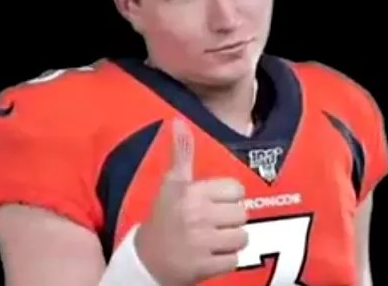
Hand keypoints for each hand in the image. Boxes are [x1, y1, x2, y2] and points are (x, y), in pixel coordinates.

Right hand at [135, 118, 248, 285]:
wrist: (145, 261)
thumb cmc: (163, 218)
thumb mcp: (171, 184)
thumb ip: (181, 153)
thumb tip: (178, 121)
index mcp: (191, 192)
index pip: (236, 190)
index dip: (227, 198)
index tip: (211, 204)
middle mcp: (196, 215)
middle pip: (242, 214)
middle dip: (229, 221)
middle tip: (210, 224)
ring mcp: (201, 243)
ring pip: (242, 237)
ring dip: (229, 242)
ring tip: (211, 241)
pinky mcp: (205, 267)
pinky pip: (235, 260)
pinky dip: (225, 261)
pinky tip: (209, 256)